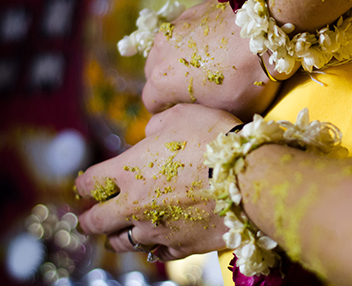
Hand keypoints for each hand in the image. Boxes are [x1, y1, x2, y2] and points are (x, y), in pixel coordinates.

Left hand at [75, 104, 239, 260]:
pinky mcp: (181, 247)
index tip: (89, 185)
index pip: (88, 184)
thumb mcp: (182, 115)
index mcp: (128, 171)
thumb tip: (149, 135)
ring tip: (120, 232)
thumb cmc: (215, 140)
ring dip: (117, 236)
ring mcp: (157, 230)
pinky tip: (157, 242)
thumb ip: (156, 125)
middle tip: (92, 216)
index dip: (85, 184)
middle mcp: (134, 206)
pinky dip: (154, 247)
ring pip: (121, 243)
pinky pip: (158, 254)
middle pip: (95, 222)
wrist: (249, 178)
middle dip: (90, 219)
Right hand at [142, 0, 286, 121]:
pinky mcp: (193, 9)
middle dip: (170, 84)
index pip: (152, 104)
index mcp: (163, 81)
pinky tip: (219, 45)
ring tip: (208, 66)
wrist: (269, 31)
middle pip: (154, 74)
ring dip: (179, 60)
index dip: (170, 110)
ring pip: (166, 50)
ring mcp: (176, 26)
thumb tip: (206, 118)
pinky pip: (185, 31)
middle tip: (198, 90)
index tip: (188, 111)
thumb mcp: (231, 112)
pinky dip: (195, 40)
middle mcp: (161, 51)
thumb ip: (207, 116)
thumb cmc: (251, 77)